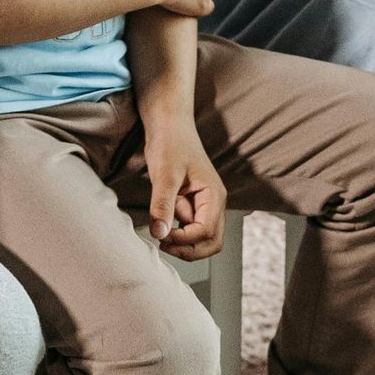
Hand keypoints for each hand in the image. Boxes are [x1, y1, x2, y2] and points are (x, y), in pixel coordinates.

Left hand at [143, 121, 227, 261]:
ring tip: (160, 230)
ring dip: (182, 242)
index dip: (183, 240)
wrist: (169, 124)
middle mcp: (214, 204)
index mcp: (214, 197)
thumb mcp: (164, 174)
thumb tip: (160, 234)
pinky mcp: (193, 205)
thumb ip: (162, 205)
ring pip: (201, 239)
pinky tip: (161, 222)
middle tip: (162, 243)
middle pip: (211, 243)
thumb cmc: (171, 143)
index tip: (161, 235)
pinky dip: (177, 232)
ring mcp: (204, 206)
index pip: (205, 232)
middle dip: (188, 250)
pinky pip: (189, 228)